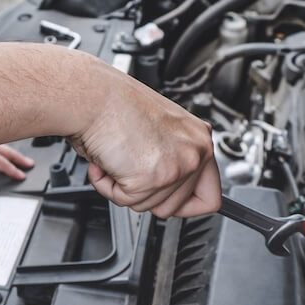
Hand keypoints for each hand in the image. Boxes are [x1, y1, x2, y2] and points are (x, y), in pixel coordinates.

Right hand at [67, 57, 220, 218]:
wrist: (94, 97)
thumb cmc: (116, 104)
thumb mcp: (160, 130)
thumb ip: (175, 157)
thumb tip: (171, 188)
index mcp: (200, 138)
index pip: (210, 196)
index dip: (185, 204)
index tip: (172, 203)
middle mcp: (195, 152)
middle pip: (174, 207)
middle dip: (145, 194)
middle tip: (129, 168)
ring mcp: (177, 167)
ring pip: (148, 206)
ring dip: (124, 188)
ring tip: (116, 158)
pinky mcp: (152, 179)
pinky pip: (125, 200)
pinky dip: (108, 186)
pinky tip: (107, 162)